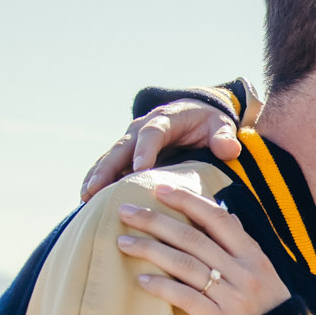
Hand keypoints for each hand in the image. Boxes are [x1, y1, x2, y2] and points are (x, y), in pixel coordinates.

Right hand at [80, 101, 242, 201]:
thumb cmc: (209, 123)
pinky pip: (108, 166)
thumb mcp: (220, 125)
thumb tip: (229, 149)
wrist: (195, 114)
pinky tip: (87, 200)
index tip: (141, 168)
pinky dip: (96, 180)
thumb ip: (224, 136)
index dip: (145, 150)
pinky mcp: (126, 154)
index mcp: (165, 120)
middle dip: (109, 167)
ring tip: (86, 197)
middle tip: (98, 188)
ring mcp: (131, 141)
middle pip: (122, 147)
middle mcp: (141, 129)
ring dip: (97, 176)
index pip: (153, 133)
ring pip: (110, 157)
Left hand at [116, 177, 292, 314]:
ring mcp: (232, 297)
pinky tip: (142, 280)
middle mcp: (242, 272)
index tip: (159, 189)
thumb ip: (240, 242)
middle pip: (192, 239)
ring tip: (123, 243)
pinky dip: (163, 288)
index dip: (187, 201)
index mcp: (252, 255)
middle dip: (155, 221)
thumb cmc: (267, 305)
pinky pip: (187, 300)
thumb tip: (221, 209)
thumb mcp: (262, 269)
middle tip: (125, 210)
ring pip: (185, 266)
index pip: (217, 218)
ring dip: (150, 251)